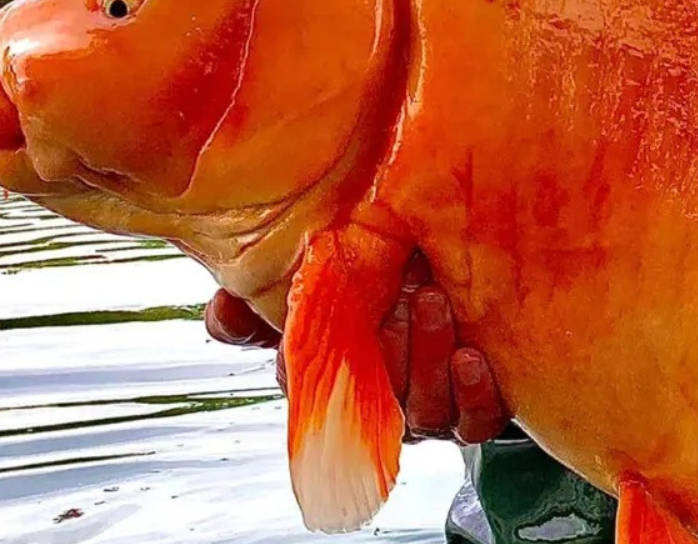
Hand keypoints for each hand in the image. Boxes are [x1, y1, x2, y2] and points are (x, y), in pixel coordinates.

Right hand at [201, 251, 510, 444]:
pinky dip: (471, 393)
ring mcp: (428, 410)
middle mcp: (380, 400)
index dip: (305, 369)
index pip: (307, 390)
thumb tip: (221, 311)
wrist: (468, 277)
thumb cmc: (390, 282)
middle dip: (387, 347)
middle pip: (374, 397)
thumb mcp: (331, 274)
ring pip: (422, 410)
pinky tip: (470, 358)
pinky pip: (472, 422)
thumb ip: (274, 293)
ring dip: (427, 358)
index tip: (311, 332)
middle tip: (402, 292)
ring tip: (435, 302)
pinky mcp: (476, 411)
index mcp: (338, 376)